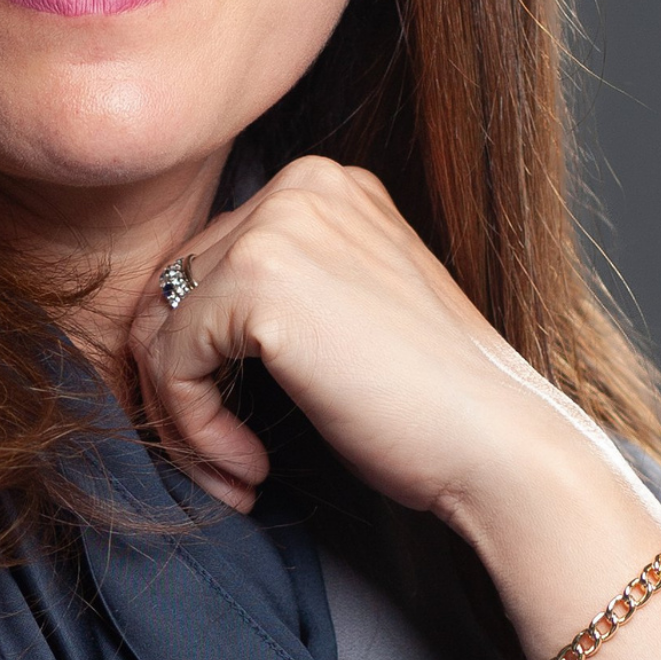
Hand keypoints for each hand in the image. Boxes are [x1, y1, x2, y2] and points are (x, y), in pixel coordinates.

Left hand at [129, 155, 660, 659]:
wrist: (500, 445)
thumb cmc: (430, 404)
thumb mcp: (345, 314)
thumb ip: (276, 290)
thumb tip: (164, 321)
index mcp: (326, 185)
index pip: (209, 261)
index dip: (201, 354)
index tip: (233, 429)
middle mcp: (300, 185)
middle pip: (174, 289)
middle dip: (183, 387)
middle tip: (223, 462)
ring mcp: (277, 226)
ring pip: (160, 328)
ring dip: (183, 418)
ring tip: (234, 474)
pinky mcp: (256, 283)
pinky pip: (171, 365)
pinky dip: (195, 431)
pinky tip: (250, 470)